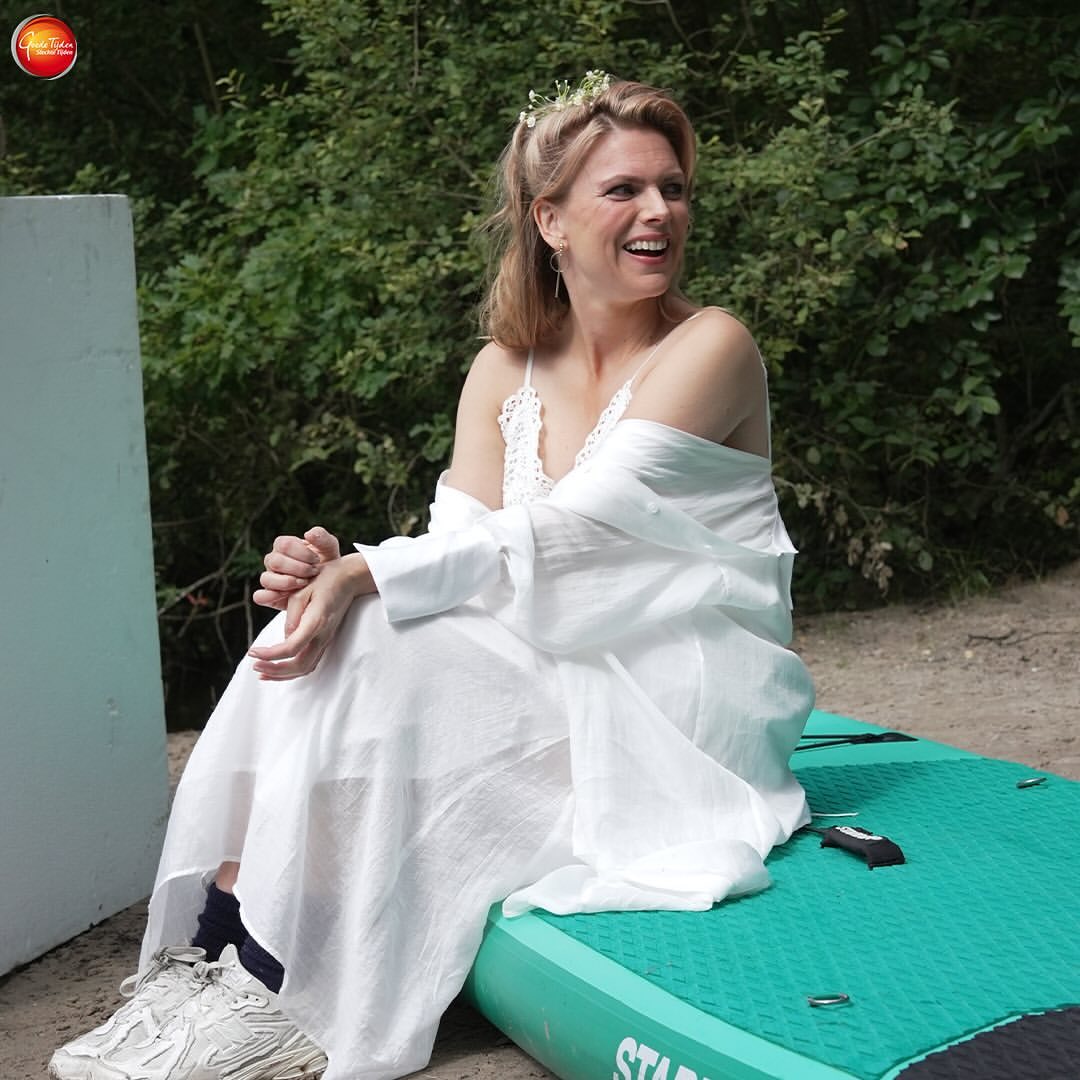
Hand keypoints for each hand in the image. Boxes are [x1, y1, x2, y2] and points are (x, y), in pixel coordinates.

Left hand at [248, 553, 373, 680]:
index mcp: (316, 622)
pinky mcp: (325, 640)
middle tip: (255, 666)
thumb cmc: (324, 580)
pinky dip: (293, 670)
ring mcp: (326, 640)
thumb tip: (284, 637)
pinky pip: (310, 662)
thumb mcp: (302, 591)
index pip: (291, 648)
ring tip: (262, 672)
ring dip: (283, 674)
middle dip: (275, 670)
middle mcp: (323, 635)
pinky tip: (279, 668)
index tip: (253, 652)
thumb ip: (291, 616)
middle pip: (300, 665)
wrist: (349, 579)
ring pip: (306, 668)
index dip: (270, 654)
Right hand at [253, 526, 340, 609]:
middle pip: (274, 561)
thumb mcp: (329, 550)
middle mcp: (273, 561)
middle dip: (298, 568)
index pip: (283, 544)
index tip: (317, 560)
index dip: (301, 552)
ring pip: (266, 579)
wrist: (330, 589)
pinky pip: (260, 597)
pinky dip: (270, 596)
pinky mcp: (270, 597)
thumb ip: (322, 538)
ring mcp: (270, 579)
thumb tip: (308, 534)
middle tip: (314, 572)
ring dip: (287, 582)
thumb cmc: (327, 565)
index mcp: (284, 546)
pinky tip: (287, 595)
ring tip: (304, 583)